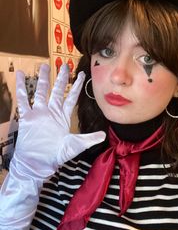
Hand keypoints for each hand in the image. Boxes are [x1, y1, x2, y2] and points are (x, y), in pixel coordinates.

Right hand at [14, 63, 104, 178]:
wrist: (37, 164)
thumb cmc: (56, 156)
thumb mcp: (75, 146)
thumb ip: (88, 139)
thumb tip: (104, 135)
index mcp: (63, 116)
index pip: (71, 97)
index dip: (76, 86)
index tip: (82, 75)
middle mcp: (52, 112)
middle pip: (57, 90)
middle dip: (61, 78)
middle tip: (64, 65)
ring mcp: (39, 113)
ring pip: (41, 91)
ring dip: (42, 79)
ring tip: (43, 66)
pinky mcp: (27, 117)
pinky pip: (24, 100)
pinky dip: (22, 88)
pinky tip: (20, 76)